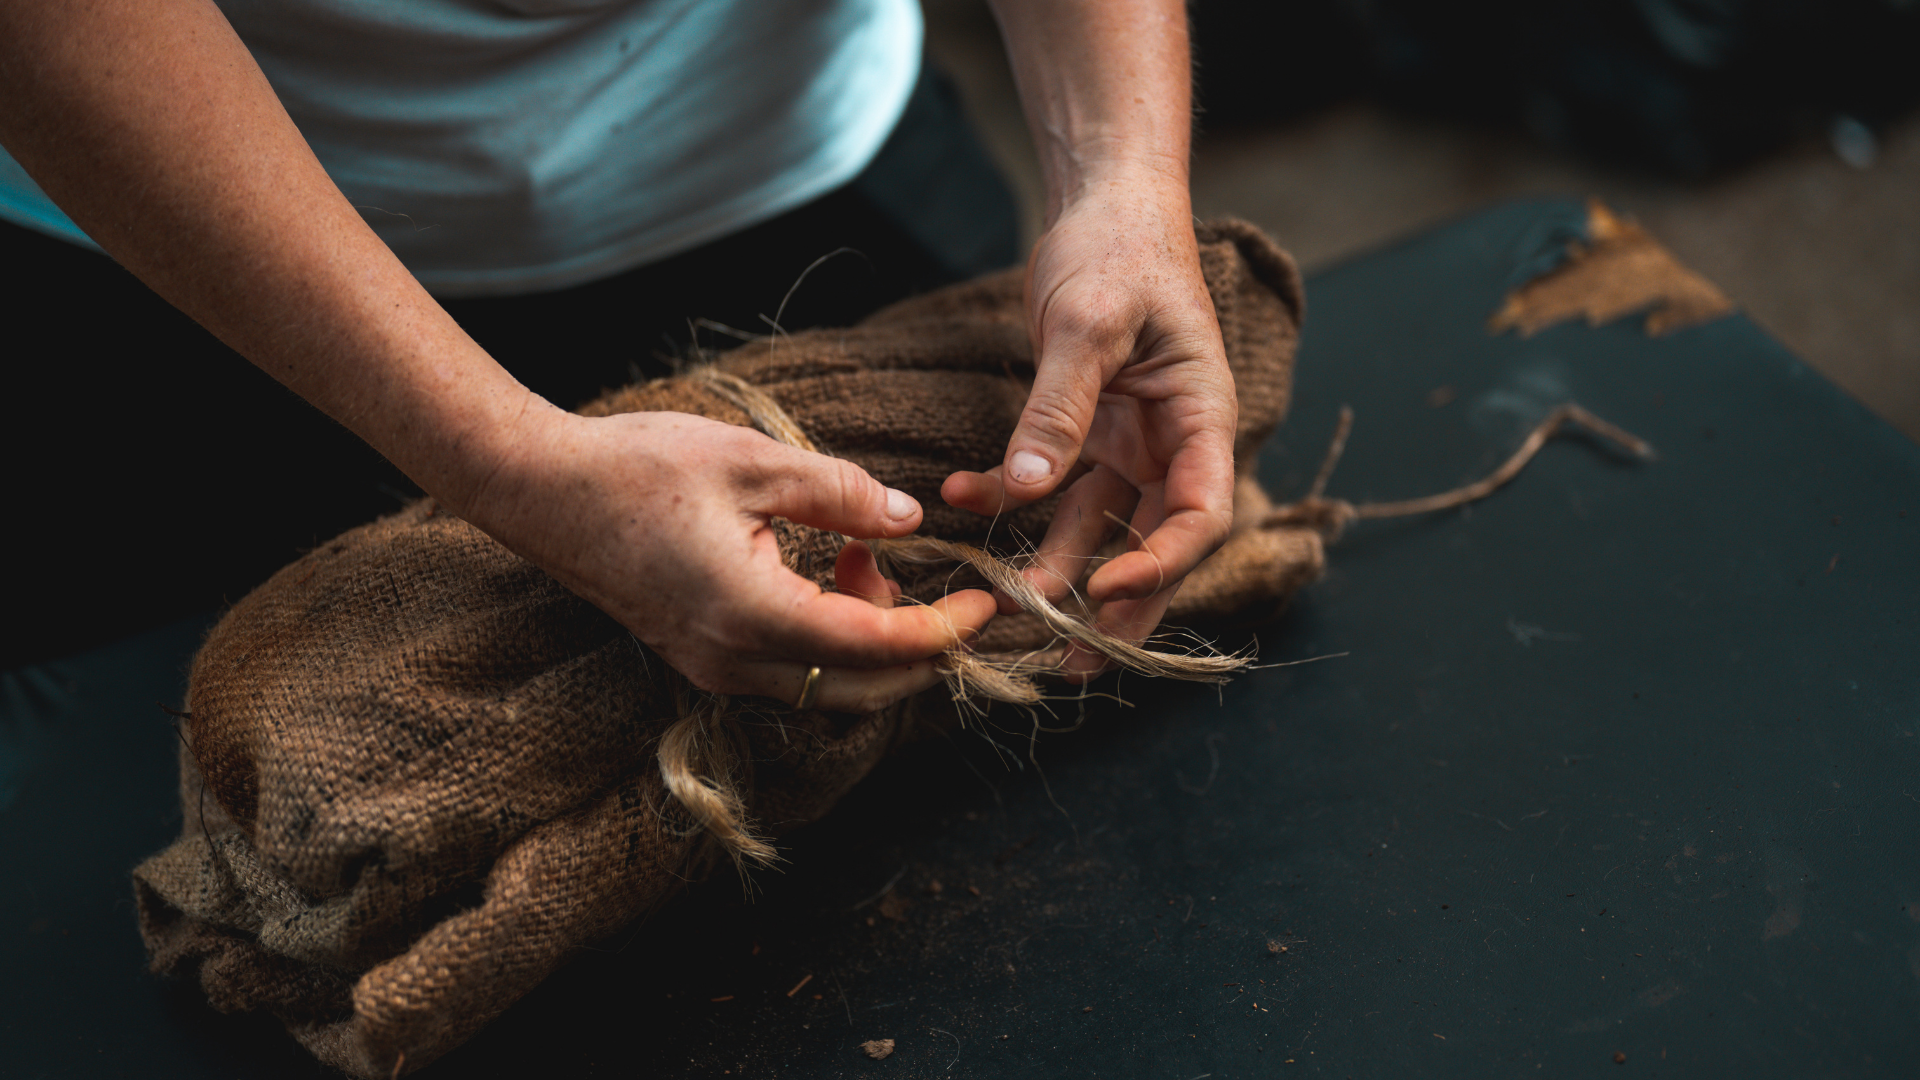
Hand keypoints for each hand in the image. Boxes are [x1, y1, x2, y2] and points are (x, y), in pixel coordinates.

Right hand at [470, 407, 995, 712]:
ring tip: (864, 549)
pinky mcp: (703, 658)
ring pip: (828, 686)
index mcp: (751, 614)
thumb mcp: (754, 461)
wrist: (541, 489)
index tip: (984, 603)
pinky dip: (831, 634)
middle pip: (860, 690)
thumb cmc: (639, 467)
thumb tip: (909, 521)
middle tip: (950, 589)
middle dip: (919, 648)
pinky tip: (830, 567)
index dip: (940, 632)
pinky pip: (793, 671)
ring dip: (871, 636)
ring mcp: (714, 668)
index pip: (874, 649)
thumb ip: (842, 495)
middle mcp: (733, 661)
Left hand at [941, 175, 1236, 675]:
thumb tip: (1027, 489)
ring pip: (1098, 526)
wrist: (1102, 205)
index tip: (1107, 597)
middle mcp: (1171, 442)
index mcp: (1200, 418)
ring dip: (1058, 570)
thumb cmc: (1117, 250)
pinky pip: (1051, 483)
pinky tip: (961, 500)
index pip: (1199, 514)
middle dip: (1117, 605)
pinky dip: (1009, 498)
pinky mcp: (1087, 430)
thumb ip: (1058, 408)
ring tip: (1014, 616)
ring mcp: (1129, 440)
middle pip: (1153, 541)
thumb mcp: (1087, 323)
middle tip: (1076, 665)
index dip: (1161, 566)